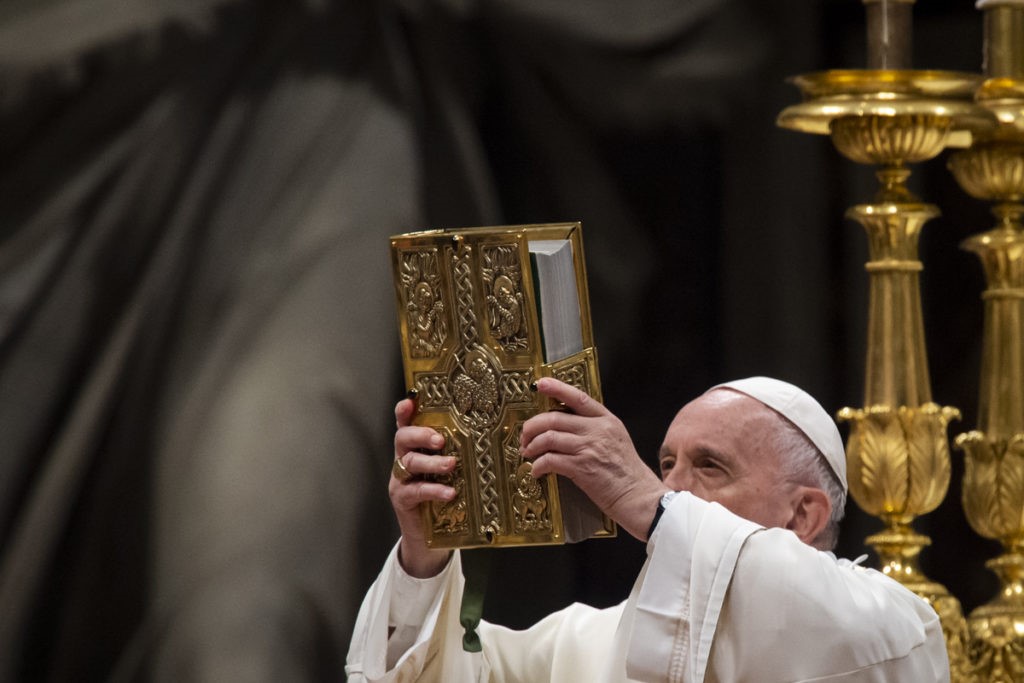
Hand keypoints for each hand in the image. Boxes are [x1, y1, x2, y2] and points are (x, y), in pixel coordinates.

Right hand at [390, 398, 455, 576]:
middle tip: (440, 439)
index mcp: (416, 448)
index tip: (410, 401)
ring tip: (450, 465)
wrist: (430, 538)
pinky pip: (415, 490)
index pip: (406, 424)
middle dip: (420, 435)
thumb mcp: (450, 472)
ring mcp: (400, 479)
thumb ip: (459, 454)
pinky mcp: (402, 499)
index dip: (405, 412)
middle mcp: (403, 459)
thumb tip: (490, 435)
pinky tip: (449, 492)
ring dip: (431, 462)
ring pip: (409, 463)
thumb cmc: (444, 497)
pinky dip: (433, 490)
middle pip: (402, 438)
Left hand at [519, 378, 667, 540]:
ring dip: (532, 446)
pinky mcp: (582, 468)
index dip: (556, 388)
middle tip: (525, 436)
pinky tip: (537, 471)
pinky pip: (550, 460)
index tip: (540, 384)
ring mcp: (589, 448)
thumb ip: (595, 430)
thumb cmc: (627, 474)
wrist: (640, 498)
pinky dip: (538, 465)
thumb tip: (566, 427)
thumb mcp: (616, 441)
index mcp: (607, 420)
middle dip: (532, 426)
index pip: (578, 397)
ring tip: (528, 453)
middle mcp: (597, 430)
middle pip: (554, 418)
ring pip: (548, 437)